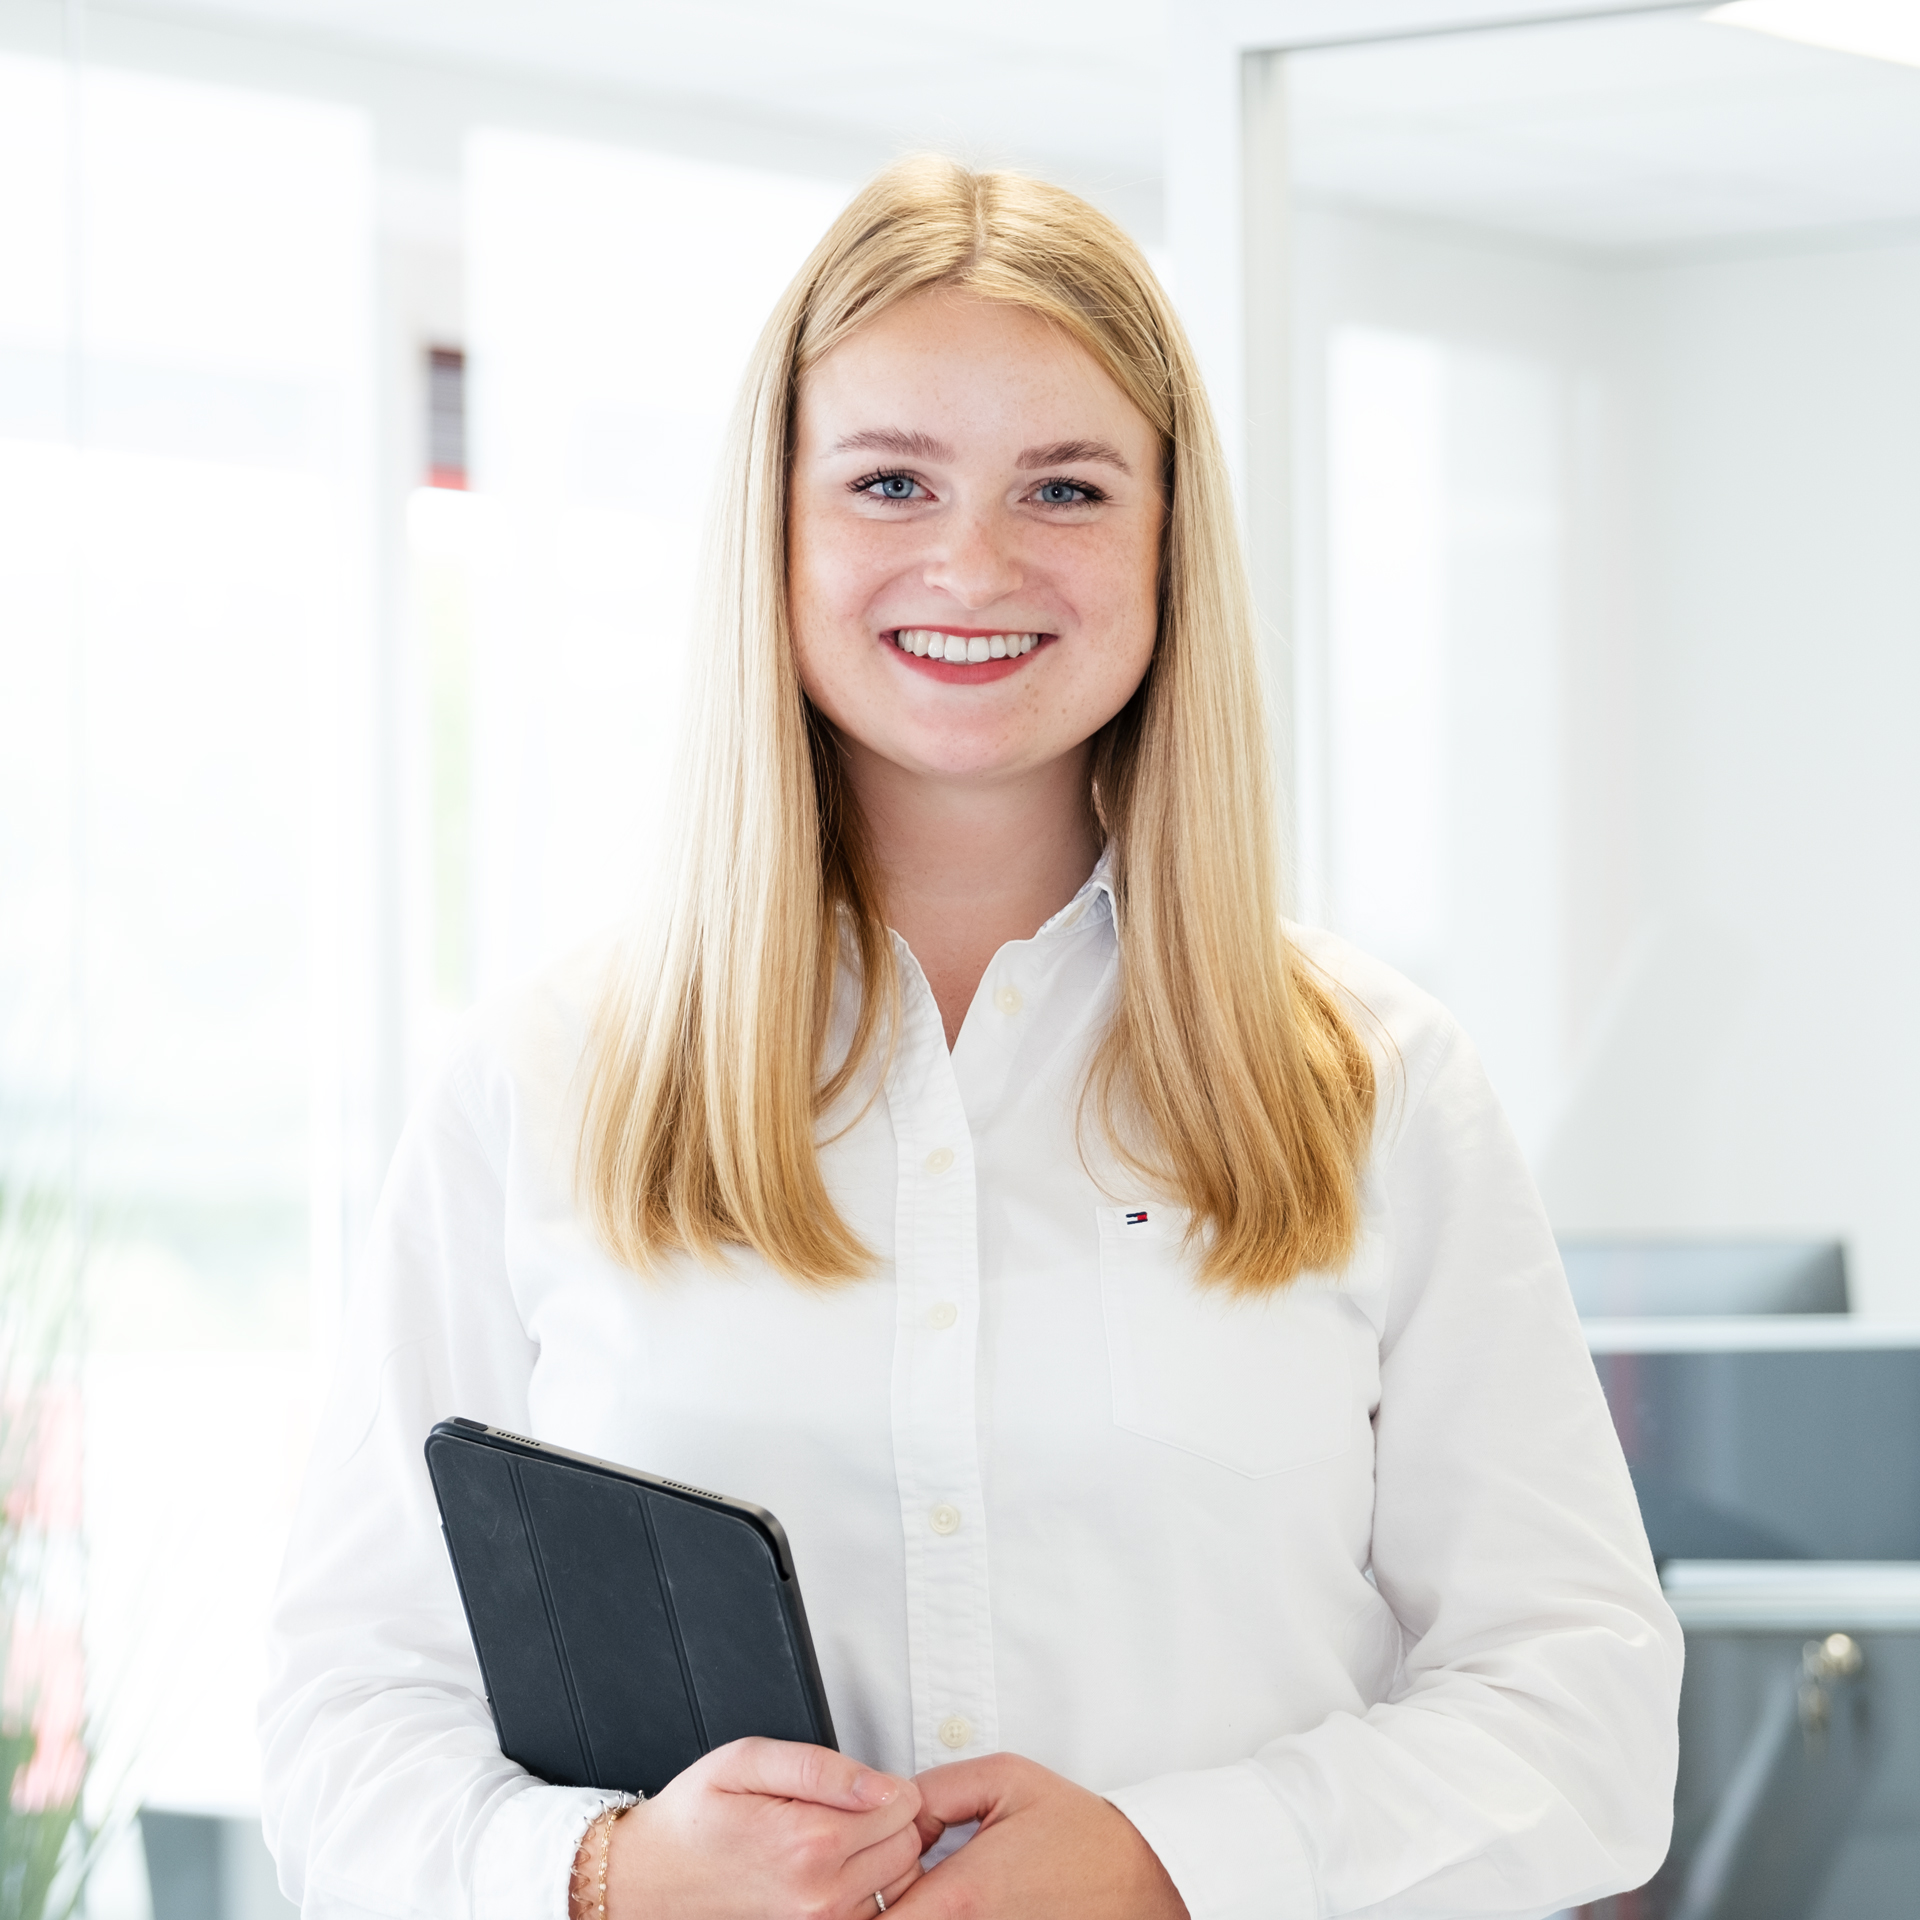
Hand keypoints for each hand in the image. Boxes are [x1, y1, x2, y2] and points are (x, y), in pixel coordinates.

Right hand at [599, 1738, 925, 1919]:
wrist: (651, 1882)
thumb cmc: (694, 1819)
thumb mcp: (746, 1760)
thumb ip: (820, 1766)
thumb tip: (878, 1782)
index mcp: (807, 1842)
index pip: (904, 1805)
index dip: (883, 1782)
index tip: (857, 1781)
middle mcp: (821, 1895)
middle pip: (908, 1843)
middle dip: (887, 1816)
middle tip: (844, 1804)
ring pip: (900, 1880)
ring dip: (882, 1854)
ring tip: (837, 1833)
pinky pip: (878, 1911)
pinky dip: (869, 1886)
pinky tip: (836, 1866)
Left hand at [893, 1753, 1188, 1919]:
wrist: (1140, 1879)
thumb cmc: (1078, 1830)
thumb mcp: (1004, 1779)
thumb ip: (934, 1791)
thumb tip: (892, 1811)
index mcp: (962, 1895)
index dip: (861, 1893)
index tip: (875, 1870)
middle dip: (881, 1907)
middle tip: (901, 1878)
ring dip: (913, 1914)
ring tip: (933, 1889)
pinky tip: (962, 1903)